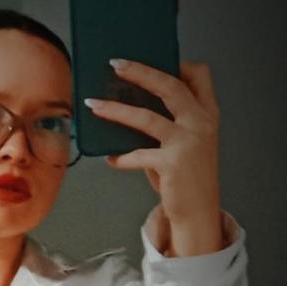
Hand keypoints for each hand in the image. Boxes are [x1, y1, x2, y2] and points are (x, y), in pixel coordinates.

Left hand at [84, 59, 223, 255]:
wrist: (197, 212)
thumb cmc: (184, 177)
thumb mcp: (183, 145)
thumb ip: (167, 124)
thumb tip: (125, 108)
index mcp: (207, 115)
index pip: (200, 77)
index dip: (179, 64)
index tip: (152, 58)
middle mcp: (201, 124)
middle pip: (169, 87)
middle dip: (140, 73)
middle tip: (115, 65)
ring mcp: (188, 142)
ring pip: (145, 118)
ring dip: (115, 110)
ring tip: (93, 105)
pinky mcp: (173, 163)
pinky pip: (137, 154)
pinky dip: (120, 157)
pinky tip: (110, 159)